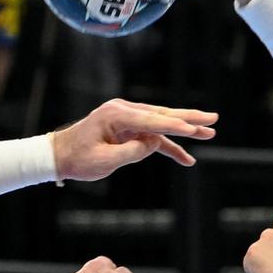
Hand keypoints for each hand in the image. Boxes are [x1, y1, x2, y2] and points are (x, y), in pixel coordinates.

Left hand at [52, 97, 218, 179]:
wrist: (59, 155)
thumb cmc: (78, 159)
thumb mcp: (105, 161)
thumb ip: (132, 152)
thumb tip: (155, 143)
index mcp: (116, 115)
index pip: (152, 121)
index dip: (176, 127)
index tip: (195, 131)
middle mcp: (123, 110)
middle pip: (162, 115)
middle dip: (189, 119)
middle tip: (213, 119)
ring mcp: (127, 118)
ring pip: (161, 123)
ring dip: (184, 130)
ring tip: (209, 133)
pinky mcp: (129, 128)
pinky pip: (153, 136)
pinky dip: (169, 145)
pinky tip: (186, 158)